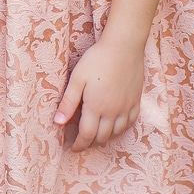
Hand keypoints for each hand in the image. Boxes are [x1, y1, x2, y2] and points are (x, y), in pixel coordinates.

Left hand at [55, 36, 146, 151]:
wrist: (123, 46)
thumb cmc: (97, 59)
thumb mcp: (77, 79)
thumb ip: (68, 102)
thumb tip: (57, 122)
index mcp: (96, 107)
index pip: (87, 135)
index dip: (79, 144)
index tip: (72, 148)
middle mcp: (113, 111)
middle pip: (102, 137)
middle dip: (90, 143)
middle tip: (82, 143)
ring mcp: (126, 107)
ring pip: (117, 132)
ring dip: (106, 138)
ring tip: (97, 136)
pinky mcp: (136, 100)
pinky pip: (131, 122)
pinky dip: (122, 129)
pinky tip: (116, 126)